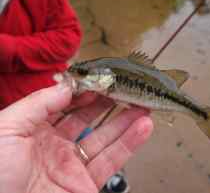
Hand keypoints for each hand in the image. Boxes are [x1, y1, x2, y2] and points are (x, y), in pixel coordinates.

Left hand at [0, 83, 152, 192]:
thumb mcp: (6, 129)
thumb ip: (38, 104)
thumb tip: (68, 86)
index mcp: (34, 130)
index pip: (64, 105)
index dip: (84, 92)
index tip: (101, 81)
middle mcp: (55, 145)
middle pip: (88, 119)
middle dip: (108, 103)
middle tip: (126, 89)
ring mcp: (72, 165)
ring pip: (105, 138)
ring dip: (126, 120)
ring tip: (142, 104)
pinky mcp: (86, 184)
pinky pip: (112, 160)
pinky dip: (130, 143)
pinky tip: (143, 126)